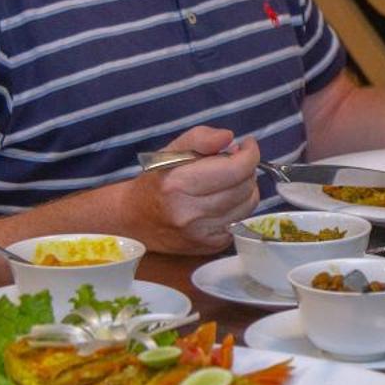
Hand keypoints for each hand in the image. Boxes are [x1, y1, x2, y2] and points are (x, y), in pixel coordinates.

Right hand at [116, 125, 260, 252]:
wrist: (135, 220)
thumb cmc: (156, 181)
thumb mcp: (171, 150)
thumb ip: (201, 138)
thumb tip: (229, 138)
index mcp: (179, 184)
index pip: (235, 170)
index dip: (250, 154)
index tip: (247, 145)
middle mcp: (190, 213)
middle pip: (245, 187)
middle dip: (247, 170)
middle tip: (234, 163)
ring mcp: (200, 234)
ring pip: (248, 206)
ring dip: (245, 189)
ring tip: (230, 181)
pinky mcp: (209, 246)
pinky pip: (240, 222)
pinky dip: (238, 208)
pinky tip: (223, 201)